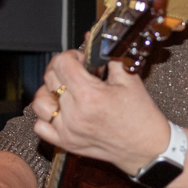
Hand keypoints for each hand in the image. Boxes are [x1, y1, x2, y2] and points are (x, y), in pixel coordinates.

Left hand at [31, 52, 169, 175]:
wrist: (147, 147)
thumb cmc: (141, 116)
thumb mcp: (129, 79)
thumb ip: (108, 56)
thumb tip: (92, 39)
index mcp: (91, 95)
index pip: (61, 64)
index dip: (71, 56)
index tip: (81, 60)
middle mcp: (75, 114)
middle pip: (49, 78)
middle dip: (62, 70)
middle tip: (78, 74)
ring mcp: (68, 130)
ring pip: (39, 102)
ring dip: (49, 92)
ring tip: (66, 91)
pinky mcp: (66, 143)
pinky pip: (40, 127)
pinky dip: (46, 117)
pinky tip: (60, 111)